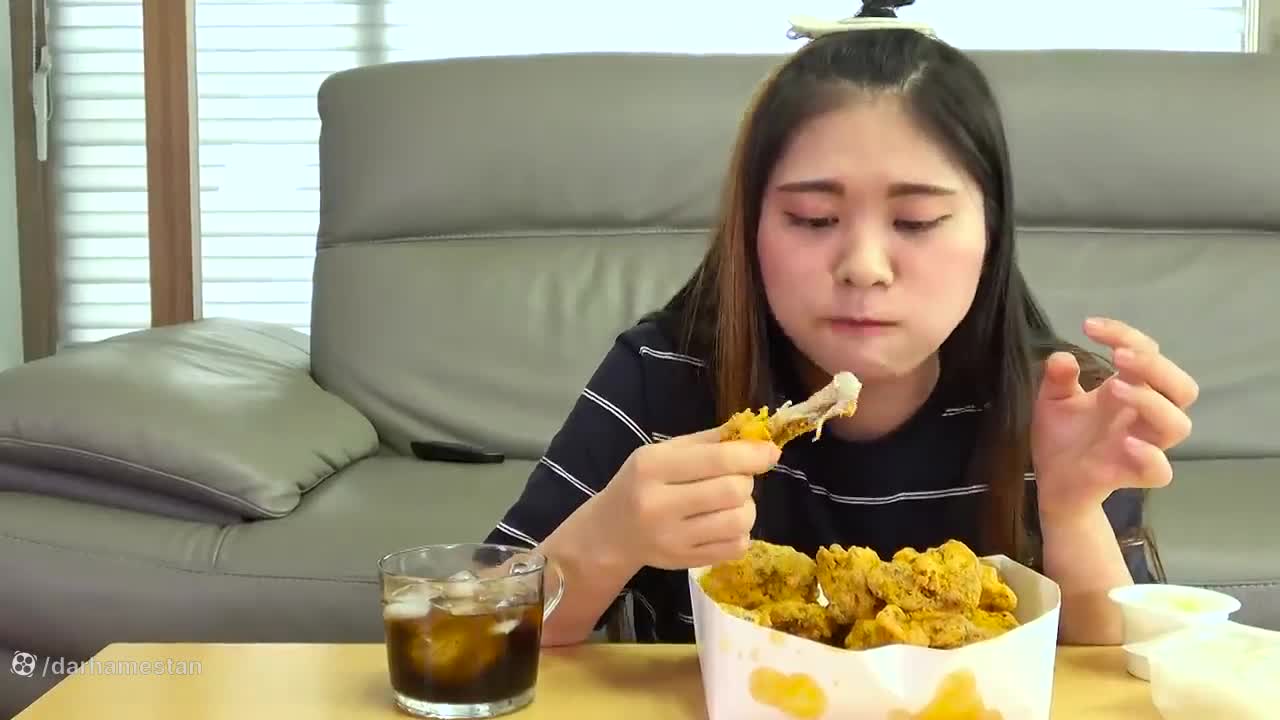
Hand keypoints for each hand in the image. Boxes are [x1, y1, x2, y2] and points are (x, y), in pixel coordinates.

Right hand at [584, 426, 779, 570]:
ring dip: (746, 507)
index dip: (752, 455)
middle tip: (735, 479)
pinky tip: (723, 524)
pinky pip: (736, 547)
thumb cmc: (639, 484)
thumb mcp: (661, 453)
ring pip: (739, 521)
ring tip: (730, 503)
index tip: (771, 452)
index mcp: (652, 468)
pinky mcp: (686, 562)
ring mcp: (672, 539)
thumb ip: (706, 442)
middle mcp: (659, 506)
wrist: (610, 534)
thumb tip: (756, 437)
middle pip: (733, 491)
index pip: (716, 460)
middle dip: (746, 481)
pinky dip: (740, 532)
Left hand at [1031, 317, 1199, 518]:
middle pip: (1181, 387)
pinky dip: (1149, 455)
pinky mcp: (1134, 475)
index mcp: (1129, 388)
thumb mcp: (1052, 400)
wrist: (1052, 482)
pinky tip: (1124, 442)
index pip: (1146, 353)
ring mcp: (1144, 445)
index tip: (1089, 326)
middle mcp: (1144, 415)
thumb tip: (1062, 357)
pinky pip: (1160, 470)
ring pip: (1178, 424)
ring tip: (1114, 388)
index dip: (1125, 334)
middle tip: (1118, 356)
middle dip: (1155, 367)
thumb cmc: (1062, 437)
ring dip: (1151, 402)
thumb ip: (1058, 378)